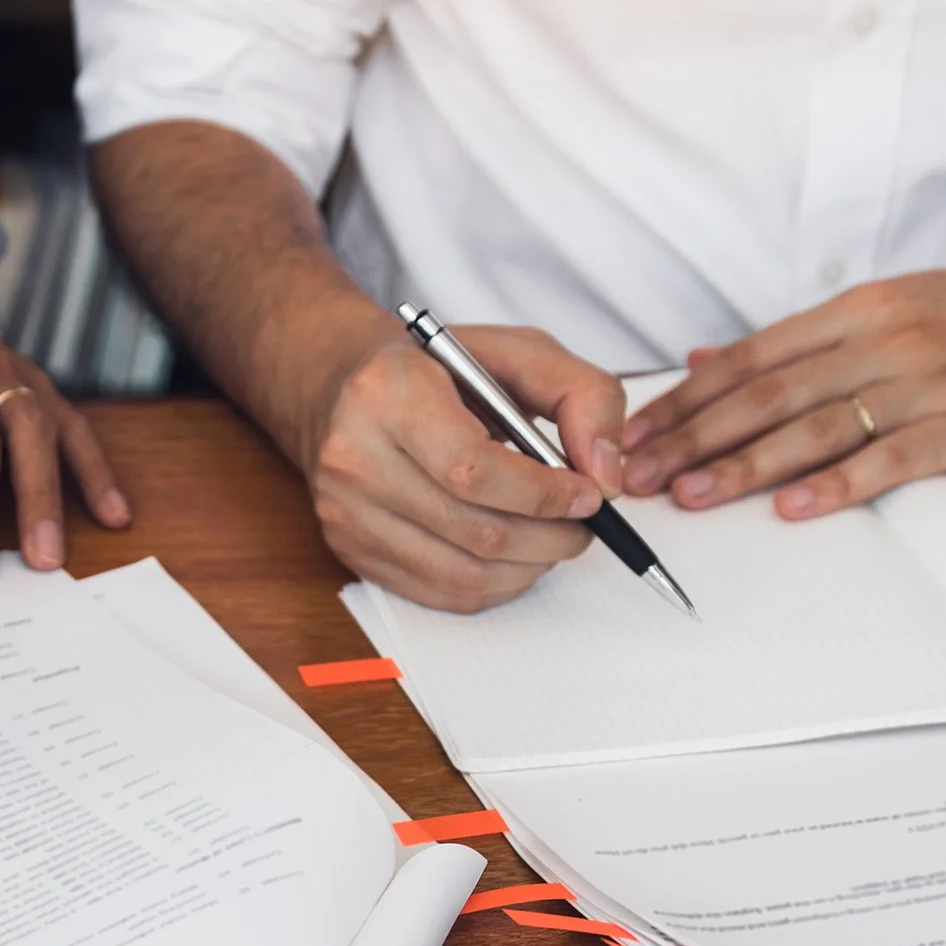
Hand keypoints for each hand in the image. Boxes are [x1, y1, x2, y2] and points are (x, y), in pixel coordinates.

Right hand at [304, 321, 624, 612]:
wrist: (339, 384)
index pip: (474, 470)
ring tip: (554, 539)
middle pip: (474, 530)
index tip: (589, 495)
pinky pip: (439, 593)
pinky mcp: (350, 550)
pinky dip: (495, 585)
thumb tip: (606, 477)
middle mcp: (354, 457)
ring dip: (528, 567)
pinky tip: (515, 557)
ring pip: (461, 573)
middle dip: (550, 537)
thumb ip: (582, 396)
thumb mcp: (518, 352)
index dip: (544, 495)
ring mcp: (345, 512)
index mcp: (388, 392)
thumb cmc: (436, 369)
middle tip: (583, 524)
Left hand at [619, 252, 945, 517]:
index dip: (684, 399)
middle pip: (767, 394)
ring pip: (817, 425)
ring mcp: (929, 381)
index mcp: (859, 311)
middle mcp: (885, 340)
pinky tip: (792, 509)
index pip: (750, 359)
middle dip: (692, 438)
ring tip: (692, 497)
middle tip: (637, 475)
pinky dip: (838, 484)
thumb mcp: (894, 306)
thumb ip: (800, 341)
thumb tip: (708, 358)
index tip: (632, 434)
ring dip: (745, 466)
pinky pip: (893, 457)